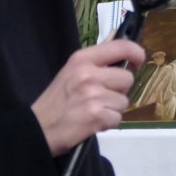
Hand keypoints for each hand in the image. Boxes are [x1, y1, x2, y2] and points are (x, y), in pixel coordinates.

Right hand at [31, 39, 144, 155]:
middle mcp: (88, 73)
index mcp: (82, 59)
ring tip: (94, 110)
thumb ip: (95, 63)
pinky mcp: (96, 116)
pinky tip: (92, 122)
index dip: (136, 52)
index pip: (121, 46)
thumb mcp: (71, 72)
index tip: (138, 61)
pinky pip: (117, 118)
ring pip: (124, 100)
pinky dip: (108, 123)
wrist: (36, 129)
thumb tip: (124, 57)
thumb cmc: (55, 101)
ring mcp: (93, 95)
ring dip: (113, 108)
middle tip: (101, 97)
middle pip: (127, 78)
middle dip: (119, 90)